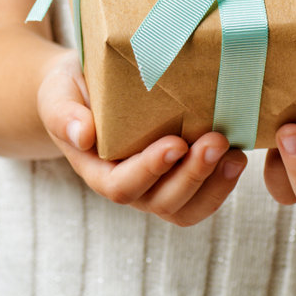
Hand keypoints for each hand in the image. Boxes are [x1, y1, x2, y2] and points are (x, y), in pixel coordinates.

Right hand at [37, 50, 247, 225]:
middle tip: (215, 141)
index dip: (150, 169)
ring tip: (234, 154)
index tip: (175, 143)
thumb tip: (83, 134)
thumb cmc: (71, 89)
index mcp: (96, 169)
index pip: (121, 185)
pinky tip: (237, 155)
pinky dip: (221, 181)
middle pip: (161, 201)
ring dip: (212, 184)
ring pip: (186, 207)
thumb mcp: (58, 94)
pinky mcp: (177, 174)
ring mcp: (155, 184)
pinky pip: (201, 195)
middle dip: (192, 175)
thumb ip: (64, 114)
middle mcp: (128, 184)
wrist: (85, 87)